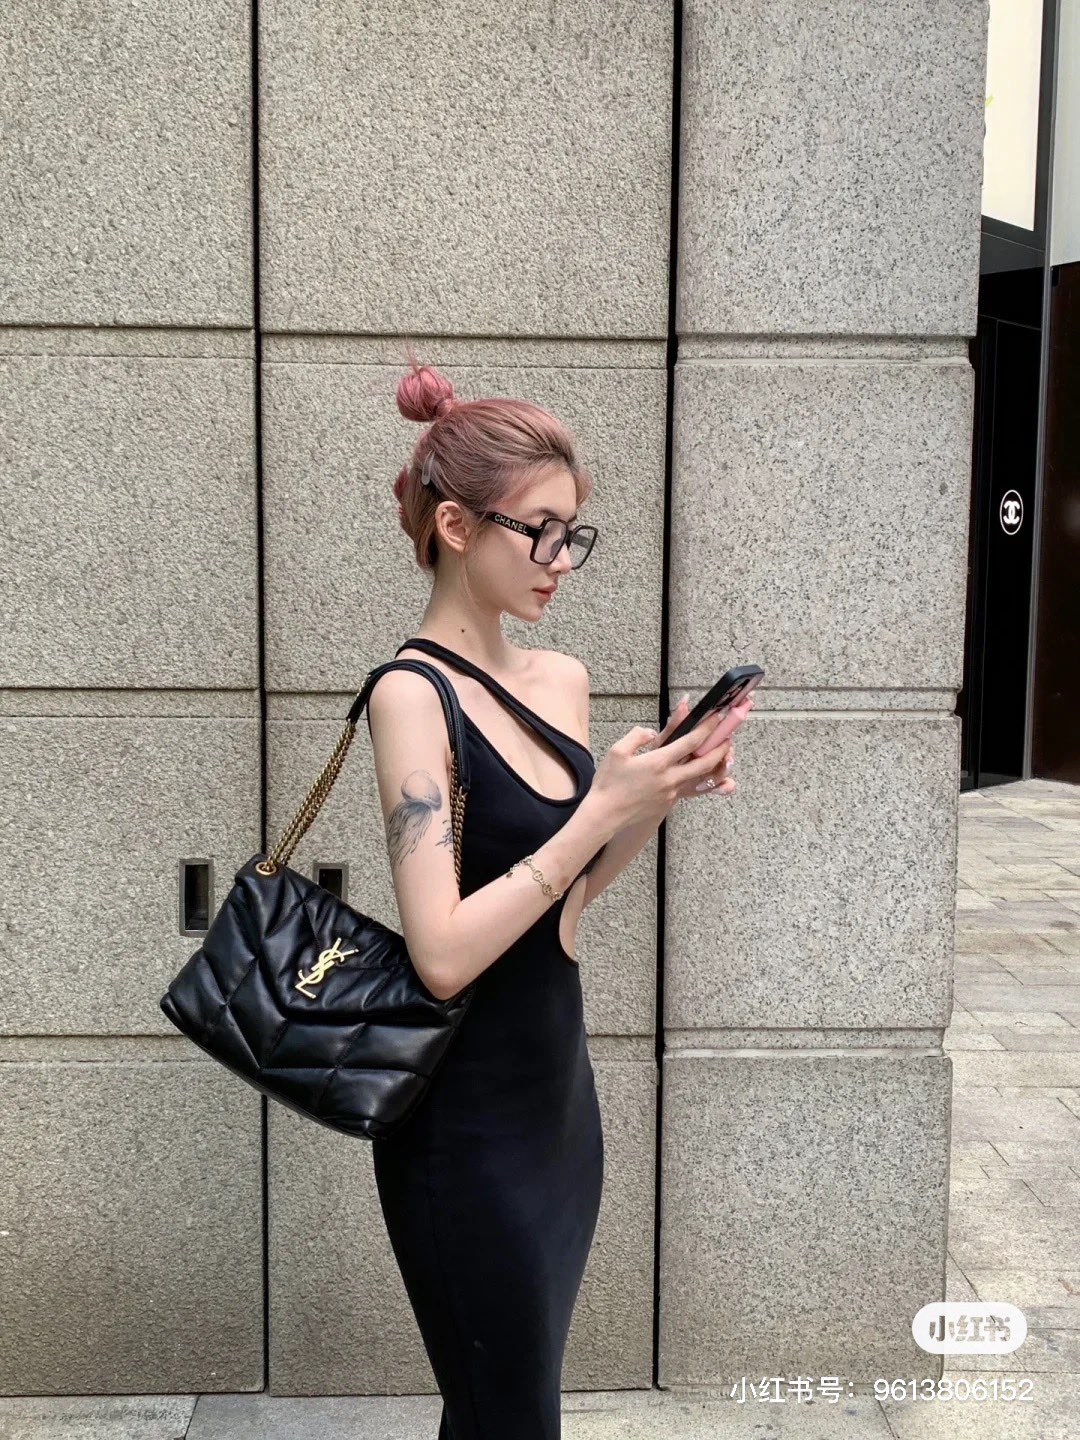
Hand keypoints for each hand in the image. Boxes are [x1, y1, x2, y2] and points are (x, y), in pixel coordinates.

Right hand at [591, 696, 752, 829]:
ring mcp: (671, 793)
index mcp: (658, 762)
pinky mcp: (668, 804)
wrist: (605, 814)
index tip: (716, 717)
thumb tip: (651, 732)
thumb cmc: (608, 782)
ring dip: (715, 766)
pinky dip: (701, 779)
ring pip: (701, 778)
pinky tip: (704, 773)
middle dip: (720, 749)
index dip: (707, 728)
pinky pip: (690, 789)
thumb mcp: (618, 751)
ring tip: (723, 755)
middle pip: (705, 763)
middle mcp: (670, 778)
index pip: (690, 742)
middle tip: (729, 738)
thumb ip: (637, 736)